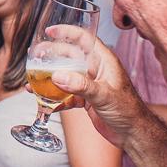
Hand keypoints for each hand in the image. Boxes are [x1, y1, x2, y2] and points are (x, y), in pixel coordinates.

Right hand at [46, 28, 150, 149]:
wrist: (133, 134)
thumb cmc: (128, 111)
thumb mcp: (104, 95)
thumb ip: (80, 85)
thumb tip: (57, 76)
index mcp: (104, 61)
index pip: (84, 39)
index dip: (67, 32)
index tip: (50, 31)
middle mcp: (95, 70)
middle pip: (69, 56)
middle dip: (51, 56)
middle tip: (35, 56)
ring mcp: (89, 84)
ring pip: (65, 76)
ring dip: (49, 79)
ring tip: (32, 81)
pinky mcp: (85, 99)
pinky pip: (65, 95)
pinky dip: (54, 98)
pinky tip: (44, 103)